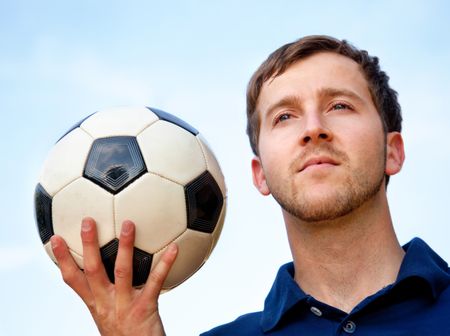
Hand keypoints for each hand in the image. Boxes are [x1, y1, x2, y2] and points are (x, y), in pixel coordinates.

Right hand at [50, 217, 177, 335]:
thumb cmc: (124, 331)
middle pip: (93, 270)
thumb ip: (106, 292)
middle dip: (88, 245)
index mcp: (95, 303)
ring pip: (122, 271)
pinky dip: (165, 264)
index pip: (73, 279)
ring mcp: (124, 306)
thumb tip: (109, 267)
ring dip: (125, 247)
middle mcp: (106, 303)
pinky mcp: (145, 308)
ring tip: (128, 224)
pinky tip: (174, 248)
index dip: (63, 259)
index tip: (55, 239)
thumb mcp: (108, 313)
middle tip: (88, 221)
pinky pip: (155, 282)